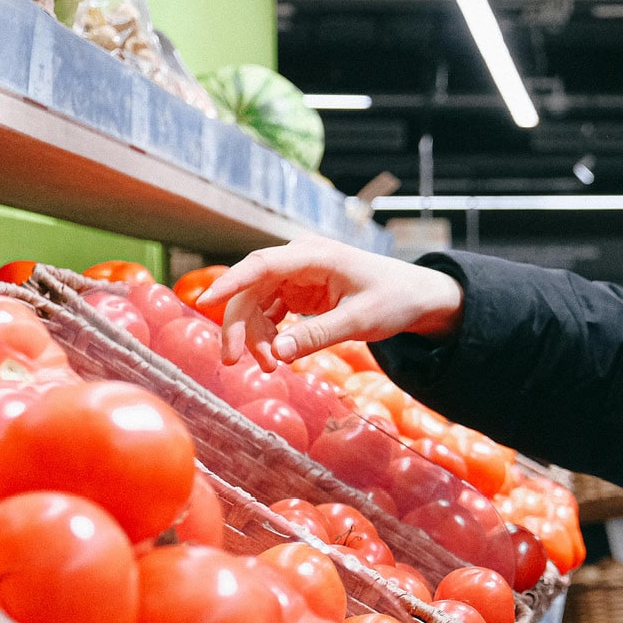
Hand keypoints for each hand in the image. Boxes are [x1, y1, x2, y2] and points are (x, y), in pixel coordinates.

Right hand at [196, 236, 463, 371]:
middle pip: (251, 288)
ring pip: (256, 303)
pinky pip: (269, 311)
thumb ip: (317, 335)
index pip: (261, 264)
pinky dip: (267, 334)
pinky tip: (275, 356)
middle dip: (240, 326)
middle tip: (234, 362)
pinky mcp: (298, 291)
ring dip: (255, 335)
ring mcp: (297, 275)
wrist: (417, 295)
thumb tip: (275, 353)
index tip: (205, 302)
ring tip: (269, 367)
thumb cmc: (394, 299)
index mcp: (314, 255)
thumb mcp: (359, 320)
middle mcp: (299, 260)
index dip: (230, 283)